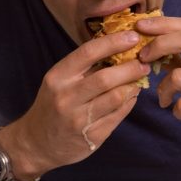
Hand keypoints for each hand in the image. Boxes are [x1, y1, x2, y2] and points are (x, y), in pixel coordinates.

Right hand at [5, 30, 150, 175]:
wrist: (36, 143)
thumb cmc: (52, 105)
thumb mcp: (59, 81)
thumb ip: (84, 67)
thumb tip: (119, 47)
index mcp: (58, 77)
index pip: (88, 53)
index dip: (114, 42)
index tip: (133, 37)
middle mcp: (66, 97)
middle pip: (106, 78)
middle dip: (131, 67)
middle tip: (144, 62)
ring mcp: (79, 119)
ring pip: (116, 97)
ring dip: (133, 85)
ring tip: (140, 78)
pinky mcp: (92, 137)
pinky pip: (118, 115)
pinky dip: (129, 102)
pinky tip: (132, 95)